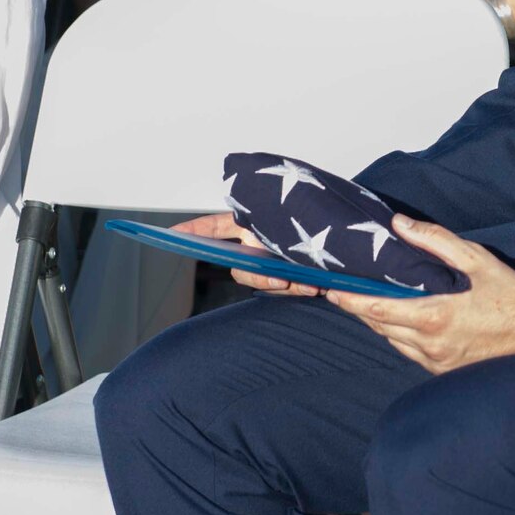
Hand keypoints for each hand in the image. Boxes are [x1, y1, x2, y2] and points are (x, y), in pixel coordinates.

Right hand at [170, 212, 309, 295]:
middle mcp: (258, 246)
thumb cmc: (318, 226)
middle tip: (280, 278)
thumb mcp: (295, 224)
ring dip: (286, 285)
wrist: (341, 248)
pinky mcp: (291, 279)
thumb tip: (273, 255)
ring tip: (310, 282)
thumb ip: (276, 235)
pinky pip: (286, 290)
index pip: (216, 227)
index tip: (173, 233)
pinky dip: (301, 289)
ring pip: (264, 282)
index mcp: (253, 226)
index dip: (194, 231)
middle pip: (241, 268)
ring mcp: (273, 263)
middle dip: (258, 275)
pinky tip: (317, 287)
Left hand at [321, 217, 514, 370]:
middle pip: (379, 326)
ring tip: (369, 303)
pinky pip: (410, 353)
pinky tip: (401, 321)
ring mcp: (437, 361)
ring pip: (393, 341)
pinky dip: (400, 336)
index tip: (332, 291)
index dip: (349, 301)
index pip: (377, 309)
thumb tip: (399, 225)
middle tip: (344, 293)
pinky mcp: (444, 369)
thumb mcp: (474, 258)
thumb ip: (434, 240)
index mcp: (433, 317)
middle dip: (360, 309)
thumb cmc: (508, 292)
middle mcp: (430, 344)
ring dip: (379, 323)